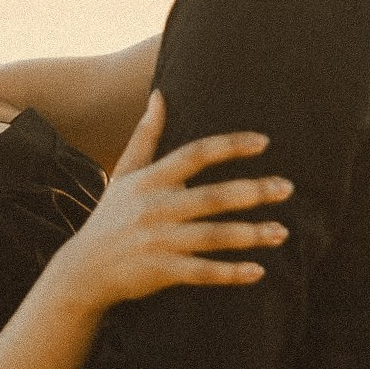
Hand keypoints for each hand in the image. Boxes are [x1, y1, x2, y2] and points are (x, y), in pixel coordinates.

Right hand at [57, 93, 290, 314]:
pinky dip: (230, 273)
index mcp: (150, 180)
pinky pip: (201, 272)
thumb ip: (146, 136)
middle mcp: (155, 208)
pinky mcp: (160, 272)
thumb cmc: (111, 217)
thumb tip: (160, 95)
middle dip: (252, 192)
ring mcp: (158, 241)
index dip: (229, 146)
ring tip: (282, 232)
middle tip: (287, 188)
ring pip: (213, 236)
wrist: (82, 270)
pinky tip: (258, 271)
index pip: (195, 155)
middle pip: (212, 197)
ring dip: (250, 234)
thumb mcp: (124, 174)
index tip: (263, 142)